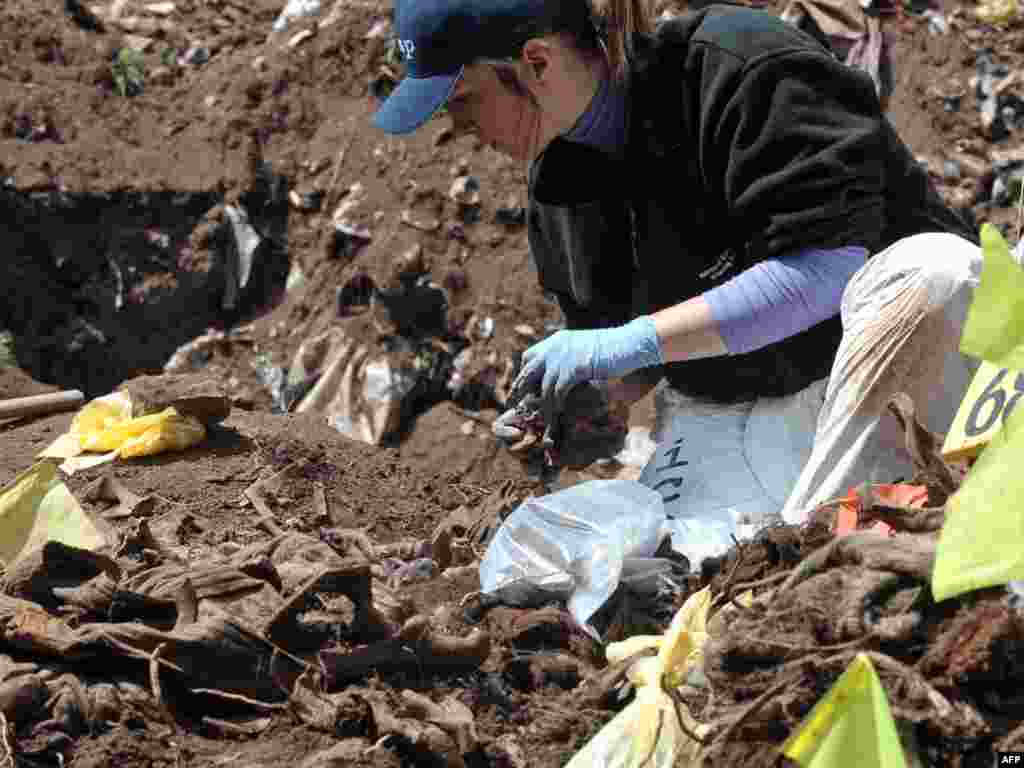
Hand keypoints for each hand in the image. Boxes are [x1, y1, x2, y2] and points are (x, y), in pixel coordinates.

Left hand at [510, 316, 662, 412]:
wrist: (632, 343)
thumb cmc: (613, 348)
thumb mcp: (584, 350)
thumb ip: (569, 359)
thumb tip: (560, 378)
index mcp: (557, 340)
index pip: (529, 357)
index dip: (524, 375)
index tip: (521, 391)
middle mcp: (556, 346)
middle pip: (528, 371)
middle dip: (521, 390)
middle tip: (517, 407)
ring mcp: (565, 356)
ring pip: (544, 386)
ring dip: (543, 405)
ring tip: (543, 419)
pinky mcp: (576, 367)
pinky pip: (558, 390)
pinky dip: (556, 403)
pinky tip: (558, 411)